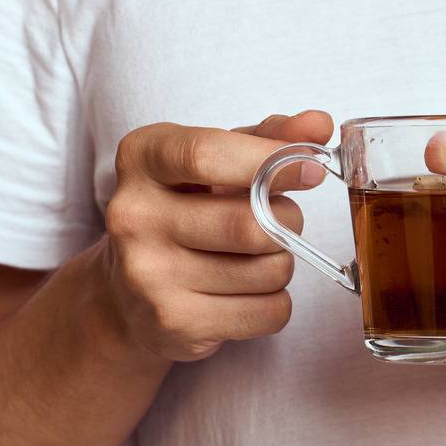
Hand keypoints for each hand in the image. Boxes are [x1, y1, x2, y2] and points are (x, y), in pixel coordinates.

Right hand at [99, 110, 332, 360]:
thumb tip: (319, 124)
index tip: (312, 169)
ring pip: (269, 271)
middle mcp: (134, 215)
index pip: (207, 155)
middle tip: (281, 223)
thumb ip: (265, 138)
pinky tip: (247, 294)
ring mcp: (150, 274)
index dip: (272, 161)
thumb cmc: (183, 213)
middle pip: (251, 224)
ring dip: (282, 265)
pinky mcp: (175, 322)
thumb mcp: (214, 163)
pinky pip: (269, 312)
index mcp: (141, 160)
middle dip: (287, 223)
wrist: (126, 296)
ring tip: (254, 259)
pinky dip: (276, 303)